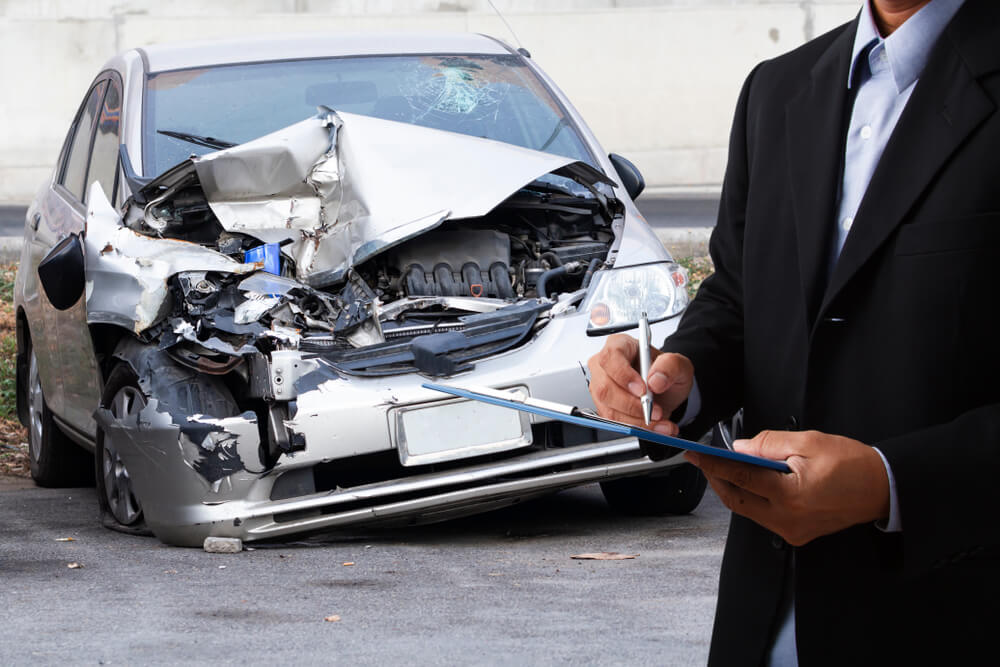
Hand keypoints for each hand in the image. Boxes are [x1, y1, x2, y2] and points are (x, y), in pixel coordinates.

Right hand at [587, 333, 693, 435]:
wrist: (664, 391)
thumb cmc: (665, 372)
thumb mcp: (679, 365)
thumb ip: (671, 366)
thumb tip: (655, 380)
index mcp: (619, 345)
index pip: (611, 357)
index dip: (624, 375)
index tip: (643, 390)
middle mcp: (604, 366)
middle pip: (605, 388)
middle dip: (632, 405)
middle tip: (657, 411)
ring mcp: (601, 387)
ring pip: (609, 409)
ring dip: (637, 421)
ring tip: (662, 422)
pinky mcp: (603, 407)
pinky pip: (615, 422)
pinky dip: (637, 428)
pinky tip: (656, 427)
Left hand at [684, 430, 890, 545]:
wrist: (884, 489)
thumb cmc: (853, 464)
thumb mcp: (809, 442)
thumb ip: (768, 444)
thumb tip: (740, 448)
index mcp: (790, 495)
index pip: (740, 477)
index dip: (713, 464)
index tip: (695, 455)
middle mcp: (787, 519)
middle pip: (737, 499)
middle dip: (717, 479)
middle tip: (704, 461)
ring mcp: (792, 530)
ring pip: (748, 510)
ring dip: (733, 489)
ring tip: (722, 468)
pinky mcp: (798, 534)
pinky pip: (763, 516)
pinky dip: (751, 498)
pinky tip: (747, 482)